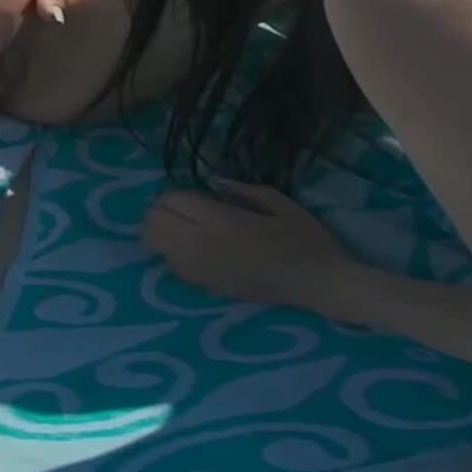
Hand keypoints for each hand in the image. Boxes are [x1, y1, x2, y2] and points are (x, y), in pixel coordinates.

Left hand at [144, 179, 350, 308]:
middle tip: (191, 211)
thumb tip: (216, 184)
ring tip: (191, 229)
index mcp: (220, 221)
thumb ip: (242, 190)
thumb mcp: (278, 202)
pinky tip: (198, 250)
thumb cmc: (305, 240)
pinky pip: (169, 265)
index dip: (181, 193)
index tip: (201, 196)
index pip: (171, 200)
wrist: (318, 285)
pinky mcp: (205, 287)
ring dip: (165, 231)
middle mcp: (200, 245)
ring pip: (154, 244)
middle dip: (166, 210)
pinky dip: (173, 252)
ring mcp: (199, 270)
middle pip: (153, 221)